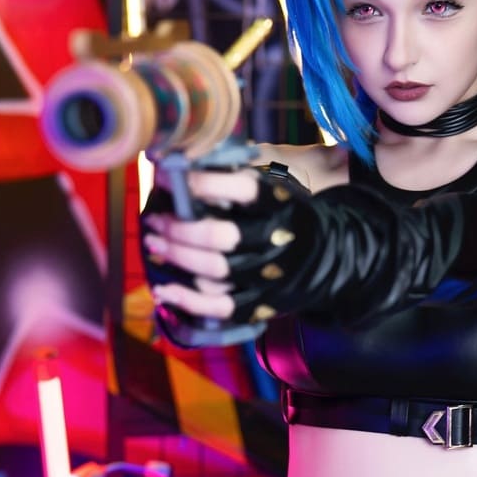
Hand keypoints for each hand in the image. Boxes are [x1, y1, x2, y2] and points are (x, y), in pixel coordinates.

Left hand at [141, 165, 308, 337]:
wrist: (322, 257)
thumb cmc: (280, 216)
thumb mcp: (269, 190)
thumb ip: (232, 181)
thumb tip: (177, 169)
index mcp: (278, 204)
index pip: (242, 190)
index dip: (200, 183)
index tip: (165, 176)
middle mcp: (275, 239)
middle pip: (219, 236)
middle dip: (177, 228)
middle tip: (155, 220)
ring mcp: (268, 275)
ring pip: (214, 271)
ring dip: (176, 256)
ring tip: (154, 243)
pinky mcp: (261, 304)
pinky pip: (220, 307)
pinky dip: (188, 301)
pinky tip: (164, 291)